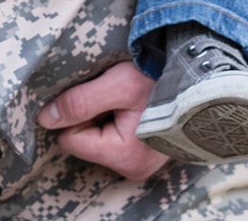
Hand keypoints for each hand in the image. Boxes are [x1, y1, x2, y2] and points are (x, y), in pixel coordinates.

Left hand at [37, 62, 170, 181]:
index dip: (74, 114)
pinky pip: (113, 138)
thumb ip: (79, 102)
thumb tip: (45, 118)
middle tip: (114, 95)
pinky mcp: (145, 153)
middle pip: (83, 141)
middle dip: (89, 115)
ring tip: (126, 99)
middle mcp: (133, 167)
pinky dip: (116, 119)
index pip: (69, 139)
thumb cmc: (161, 80)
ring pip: (97, 138)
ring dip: (103, 115)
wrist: (201, 79)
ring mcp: (141, 163)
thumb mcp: (117, 84)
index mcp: (123, 156)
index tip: (96, 95)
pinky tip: (132, 106)